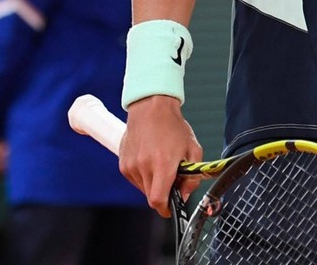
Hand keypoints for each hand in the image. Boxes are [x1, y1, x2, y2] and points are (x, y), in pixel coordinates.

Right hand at [118, 95, 203, 217]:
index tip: (171, 209)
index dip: (165, 209)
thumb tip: (184, 195)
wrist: (151, 108)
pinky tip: (150, 160)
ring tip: (160, 164)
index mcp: (162, 164)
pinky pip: (135, 179)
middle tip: (171, 177)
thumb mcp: (193, 149)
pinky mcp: (123, 164)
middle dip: (163, 193)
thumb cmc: (173, 126)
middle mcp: (144, 167)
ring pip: (143, 189)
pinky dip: (144, 176)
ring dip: (153, 183)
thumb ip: (192, 177)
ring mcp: (131, 166)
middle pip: (151, 196)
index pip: (158, 200)